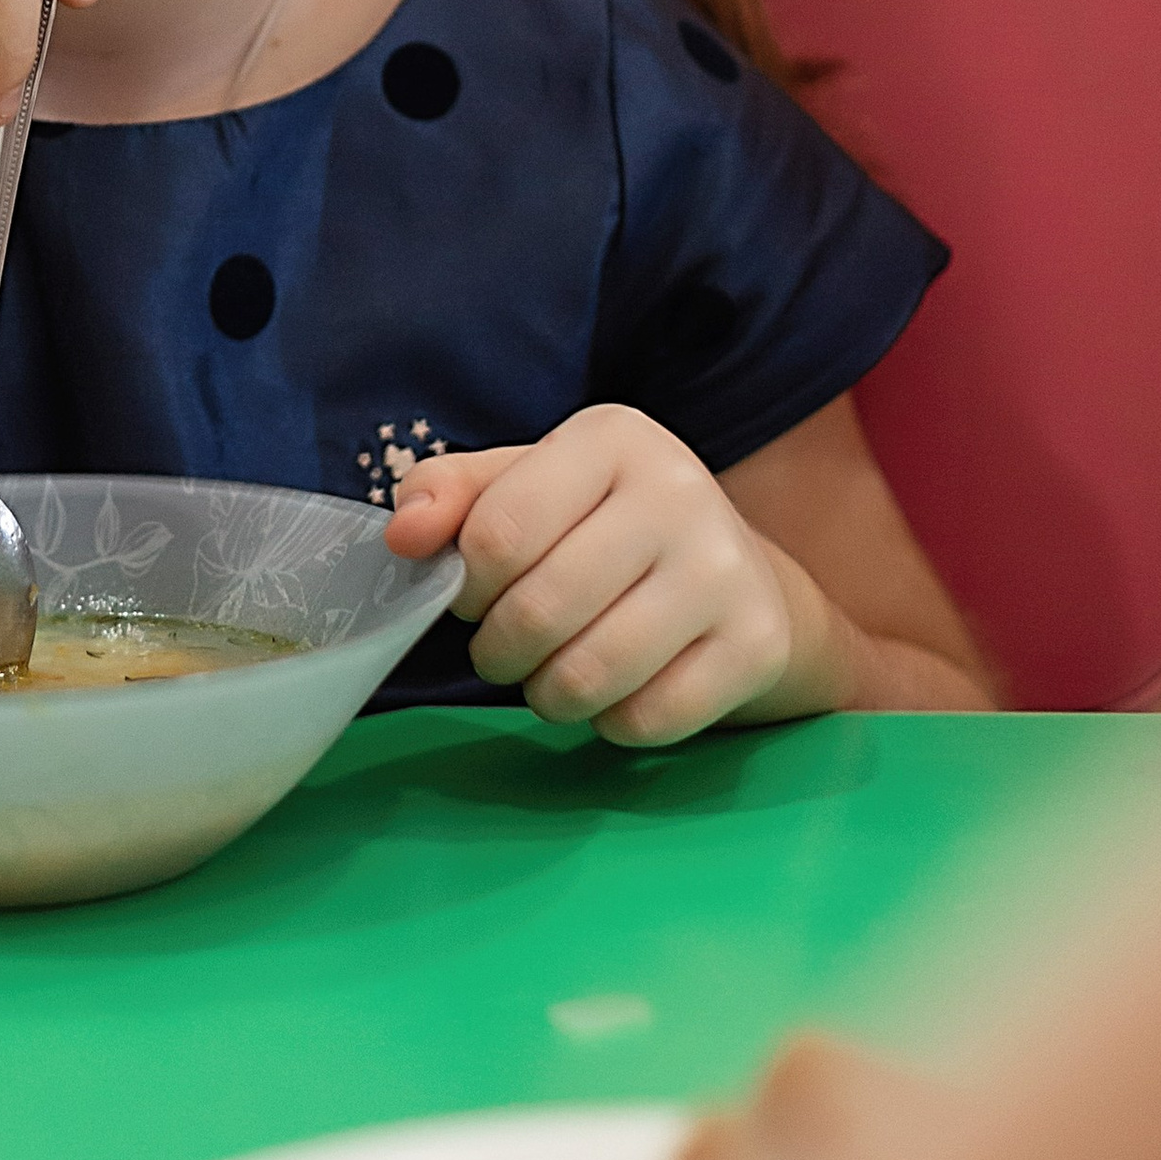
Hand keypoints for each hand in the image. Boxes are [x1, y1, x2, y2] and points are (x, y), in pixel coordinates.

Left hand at [382, 406, 795, 745]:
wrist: (739, 573)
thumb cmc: (603, 526)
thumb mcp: (527, 484)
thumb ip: (450, 495)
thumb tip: (402, 534)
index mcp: (612, 437)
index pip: (498, 533)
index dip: (466, 585)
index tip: (472, 594)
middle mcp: (679, 490)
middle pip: (539, 610)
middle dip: (497, 650)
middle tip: (500, 649)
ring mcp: (726, 570)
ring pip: (591, 674)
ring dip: (546, 695)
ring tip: (547, 676)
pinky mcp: (757, 645)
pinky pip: (646, 719)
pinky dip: (610, 722)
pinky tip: (615, 693)